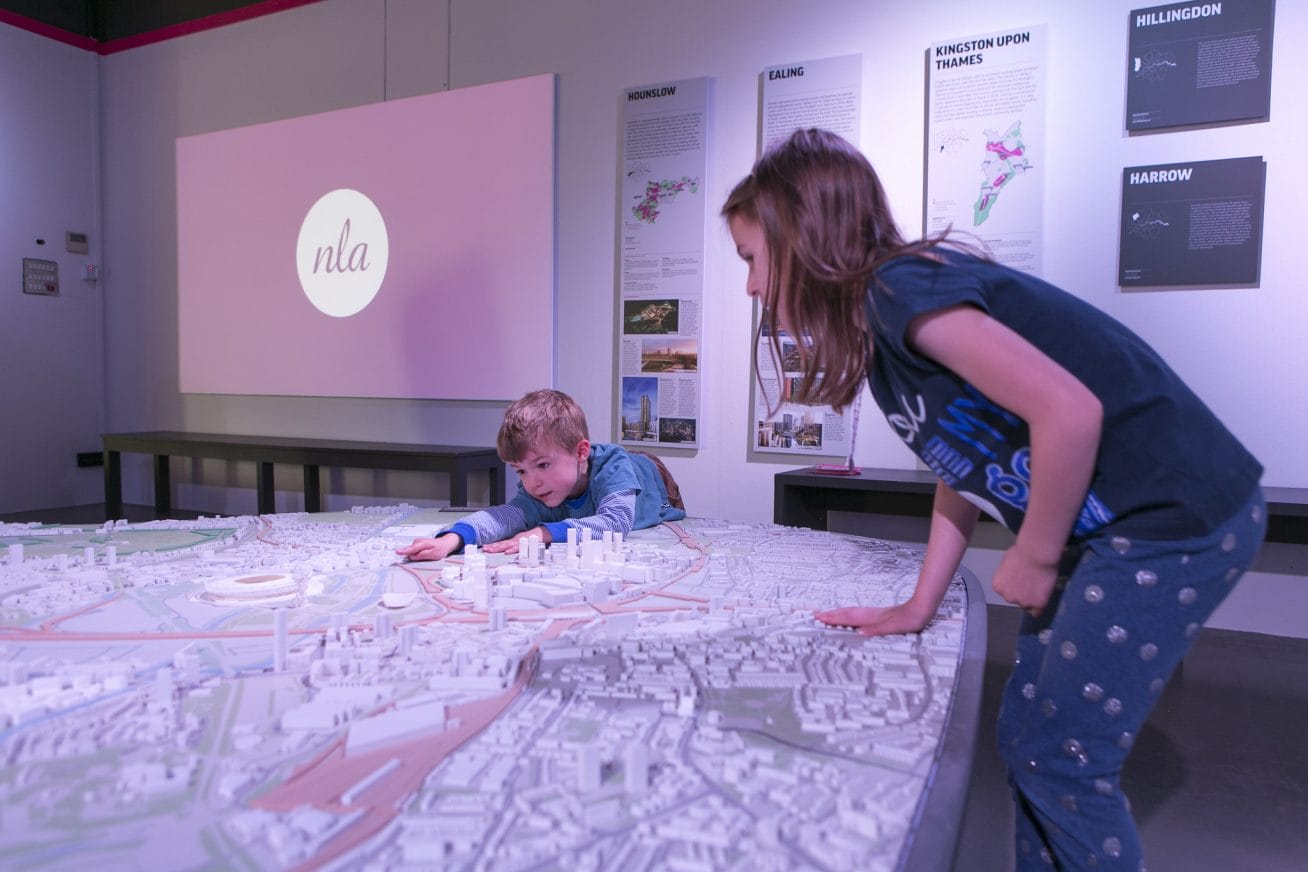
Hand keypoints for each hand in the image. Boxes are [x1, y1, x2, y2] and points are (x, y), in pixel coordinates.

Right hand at [395, 533, 458, 561]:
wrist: (444, 543)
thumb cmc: (440, 549)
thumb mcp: (433, 554)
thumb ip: (422, 555)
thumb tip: (413, 557)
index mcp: (422, 544)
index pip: (411, 549)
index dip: (404, 551)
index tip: (397, 552)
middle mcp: (417, 542)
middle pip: (410, 551)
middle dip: (412, 556)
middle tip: (423, 557)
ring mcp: (416, 542)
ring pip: (411, 551)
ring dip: (415, 555)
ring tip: (425, 555)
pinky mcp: (416, 545)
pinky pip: (413, 551)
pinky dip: (416, 554)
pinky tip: (423, 554)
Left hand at [481, 526, 550, 554]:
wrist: (542, 532)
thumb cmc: (531, 538)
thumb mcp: (520, 542)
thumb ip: (513, 546)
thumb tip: (506, 550)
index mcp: (513, 540)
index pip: (501, 543)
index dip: (492, 545)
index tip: (484, 547)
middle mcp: (514, 540)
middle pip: (502, 544)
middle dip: (492, 547)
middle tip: (484, 548)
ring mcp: (519, 541)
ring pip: (507, 545)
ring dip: (499, 547)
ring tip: (491, 550)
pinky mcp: (525, 543)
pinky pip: (518, 547)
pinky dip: (512, 549)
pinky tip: (507, 552)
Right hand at [815, 602, 930, 636]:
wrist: (922, 608)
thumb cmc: (910, 618)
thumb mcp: (893, 627)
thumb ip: (876, 630)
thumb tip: (860, 633)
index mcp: (871, 618)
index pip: (847, 617)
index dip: (832, 618)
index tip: (818, 618)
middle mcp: (870, 614)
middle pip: (846, 613)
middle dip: (830, 614)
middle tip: (817, 615)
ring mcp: (875, 614)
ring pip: (852, 614)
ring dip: (839, 614)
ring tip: (829, 616)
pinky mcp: (880, 616)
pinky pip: (859, 615)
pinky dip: (850, 616)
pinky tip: (852, 620)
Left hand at [992, 544, 1058, 616]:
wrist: (1036, 553)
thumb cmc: (1021, 552)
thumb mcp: (1006, 563)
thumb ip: (1007, 575)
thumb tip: (1012, 578)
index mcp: (998, 587)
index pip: (1006, 593)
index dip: (1016, 588)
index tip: (1022, 582)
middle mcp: (1007, 597)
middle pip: (1016, 600)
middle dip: (1023, 594)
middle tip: (1032, 584)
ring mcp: (1023, 602)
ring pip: (1027, 605)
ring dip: (1032, 599)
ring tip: (1040, 587)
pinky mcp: (1037, 604)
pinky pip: (1038, 611)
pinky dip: (1040, 607)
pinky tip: (1043, 600)